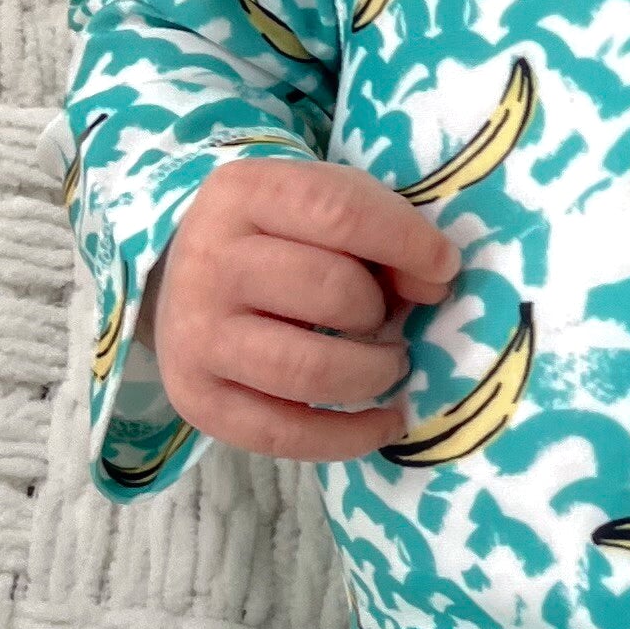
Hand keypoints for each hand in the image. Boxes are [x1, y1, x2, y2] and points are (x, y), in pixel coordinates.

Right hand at [147, 155, 462, 459]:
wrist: (185, 280)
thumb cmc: (278, 238)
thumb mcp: (321, 207)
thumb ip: (378, 228)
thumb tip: (433, 283)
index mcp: (243, 192)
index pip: (338, 211)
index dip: (408, 242)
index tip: (443, 268)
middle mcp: (210, 261)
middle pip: (330, 291)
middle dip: (383, 312)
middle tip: (390, 320)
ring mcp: (196, 334)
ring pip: (309, 368)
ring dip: (372, 373)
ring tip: (387, 365)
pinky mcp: (196, 399)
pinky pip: (285, 434)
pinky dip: (351, 436)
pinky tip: (384, 422)